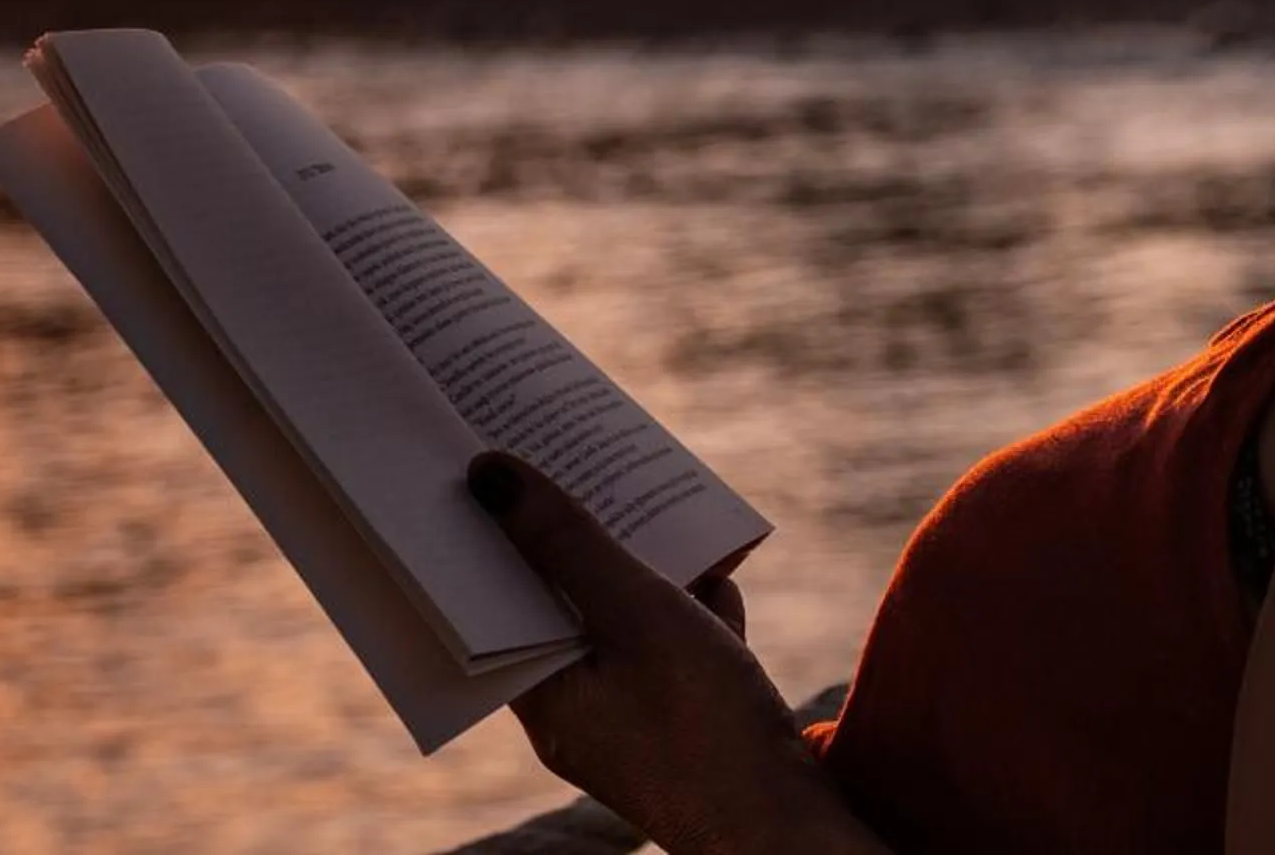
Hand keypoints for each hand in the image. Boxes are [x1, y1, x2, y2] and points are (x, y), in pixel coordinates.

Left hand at [468, 453, 876, 854]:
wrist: (796, 833)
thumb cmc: (705, 728)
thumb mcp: (632, 614)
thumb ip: (564, 541)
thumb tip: (486, 473)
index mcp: (540, 696)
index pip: (489, 600)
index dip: (487, 532)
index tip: (478, 465)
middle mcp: (579, 708)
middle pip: (561, 600)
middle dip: (575, 532)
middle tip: (568, 458)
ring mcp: (636, 715)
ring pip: (626, 615)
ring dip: (646, 561)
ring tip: (651, 494)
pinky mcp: (690, 716)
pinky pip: (680, 642)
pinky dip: (697, 603)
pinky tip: (720, 564)